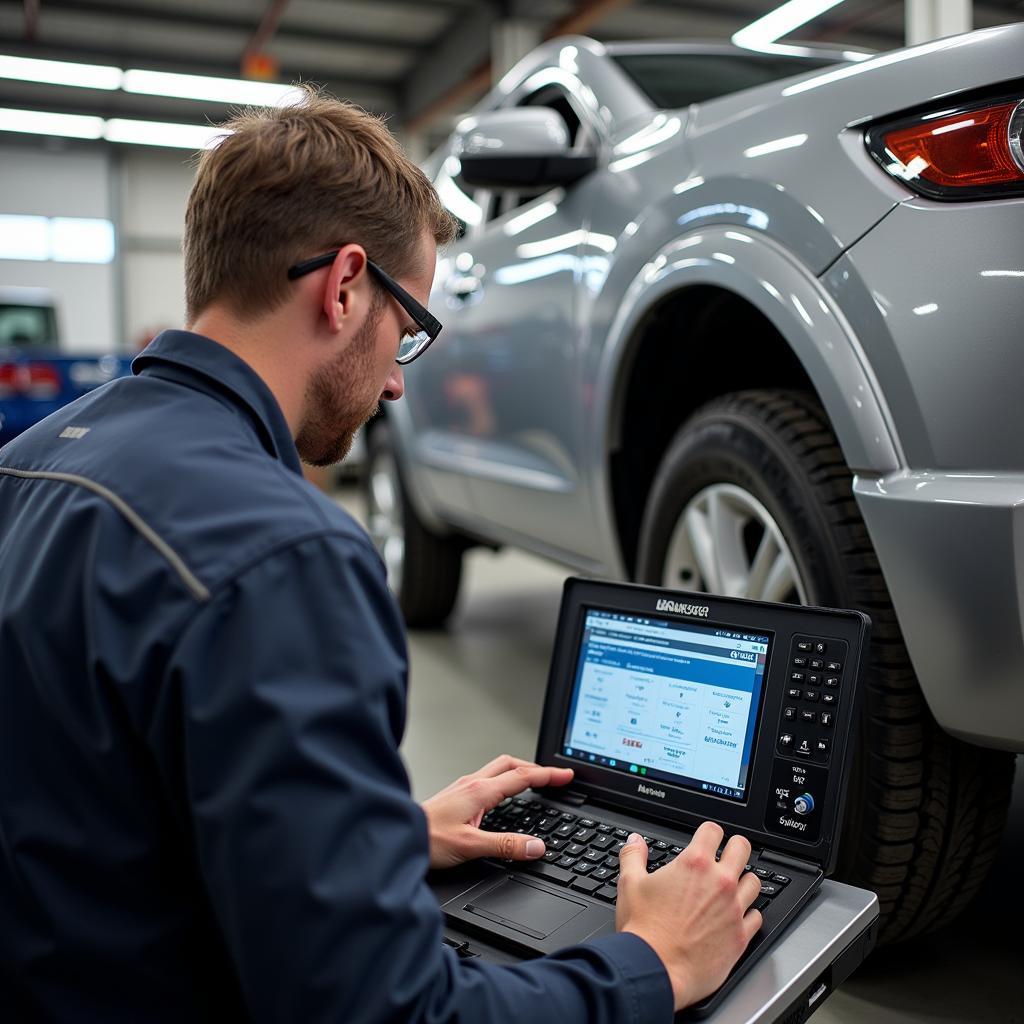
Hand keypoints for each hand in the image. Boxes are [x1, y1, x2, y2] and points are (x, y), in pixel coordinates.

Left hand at [420, 755, 573, 868]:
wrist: (396, 836)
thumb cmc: (426, 840)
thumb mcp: (471, 847)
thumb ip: (506, 846)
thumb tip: (536, 846)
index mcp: (479, 791)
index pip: (521, 777)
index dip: (547, 775)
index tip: (566, 775)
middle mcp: (471, 784)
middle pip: (510, 764)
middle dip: (535, 767)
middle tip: (554, 776)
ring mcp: (462, 787)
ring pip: (498, 770)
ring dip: (519, 772)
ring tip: (534, 782)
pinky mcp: (455, 795)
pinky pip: (487, 780)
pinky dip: (504, 782)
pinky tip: (502, 796)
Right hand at [616, 821, 761, 1011]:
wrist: (655, 969)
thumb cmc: (643, 929)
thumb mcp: (630, 884)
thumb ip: (634, 856)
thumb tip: (635, 841)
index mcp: (695, 864)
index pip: (713, 831)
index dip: (709, 831)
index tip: (706, 837)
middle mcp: (720, 882)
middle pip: (742, 848)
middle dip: (735, 847)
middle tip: (727, 853)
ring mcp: (734, 910)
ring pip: (754, 882)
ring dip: (743, 881)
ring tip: (732, 887)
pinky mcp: (740, 937)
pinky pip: (756, 917)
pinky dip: (748, 914)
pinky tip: (736, 917)